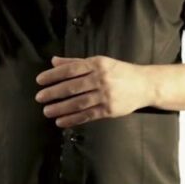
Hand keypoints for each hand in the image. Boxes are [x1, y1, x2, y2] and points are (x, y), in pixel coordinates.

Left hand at [34, 56, 154, 127]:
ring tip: (47, 111)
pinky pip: (87, 115)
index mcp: (97, 64)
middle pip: (72, 86)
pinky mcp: (109, 110)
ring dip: (60, 108)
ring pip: (78, 102)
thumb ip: (76, 62)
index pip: (70, 69)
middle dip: (53, 92)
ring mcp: (105, 95)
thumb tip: (54, 61)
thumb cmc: (119, 72)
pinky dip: (72, 119)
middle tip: (39, 97)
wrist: (145, 85)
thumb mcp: (100, 62)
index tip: (40, 80)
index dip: (53, 75)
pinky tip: (61, 122)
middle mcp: (101, 78)